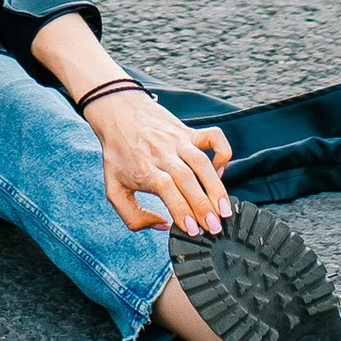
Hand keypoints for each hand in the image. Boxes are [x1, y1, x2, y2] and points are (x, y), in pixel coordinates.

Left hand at [85, 92, 233, 238]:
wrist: (116, 111)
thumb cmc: (118, 154)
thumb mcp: (114, 189)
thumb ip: (133, 216)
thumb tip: (164, 226)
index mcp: (144, 168)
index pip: (167, 189)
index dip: (182, 210)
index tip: (193, 230)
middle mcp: (162, 153)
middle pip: (187, 179)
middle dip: (203, 206)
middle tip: (215, 228)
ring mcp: (177, 140)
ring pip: (202, 162)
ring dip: (216, 188)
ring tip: (225, 210)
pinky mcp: (188, 131)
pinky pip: (213, 137)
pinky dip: (223, 153)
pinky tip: (220, 172)